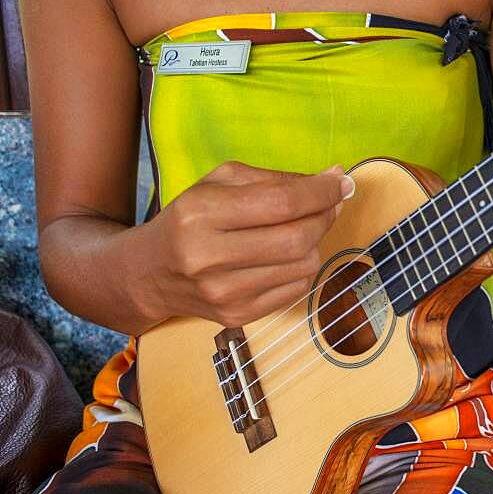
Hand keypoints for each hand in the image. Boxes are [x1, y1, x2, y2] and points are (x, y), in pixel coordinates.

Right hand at [139, 161, 354, 327]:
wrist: (148, 274)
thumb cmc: (190, 220)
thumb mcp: (219, 184)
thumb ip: (275, 179)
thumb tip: (334, 177)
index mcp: (201, 214)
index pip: (282, 202)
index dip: (321, 191)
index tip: (341, 181)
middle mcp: (209, 257)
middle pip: (297, 238)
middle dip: (325, 216)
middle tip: (330, 203)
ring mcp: (223, 292)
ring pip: (304, 265)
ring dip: (316, 241)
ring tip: (303, 227)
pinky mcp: (237, 316)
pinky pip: (296, 288)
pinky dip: (302, 267)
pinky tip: (286, 255)